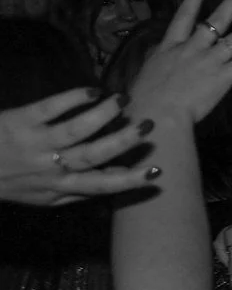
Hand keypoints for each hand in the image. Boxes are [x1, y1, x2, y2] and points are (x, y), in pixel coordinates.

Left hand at [0, 88, 155, 205]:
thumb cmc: (9, 184)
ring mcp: (34, 143)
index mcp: (59, 187)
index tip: (158, 171)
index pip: (101, 185)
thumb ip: (78, 191)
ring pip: (75, 130)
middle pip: (93, 155)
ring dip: (102, 115)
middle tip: (148, 126)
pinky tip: (92, 91)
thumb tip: (117, 181)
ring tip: (124, 101)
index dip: (130, 180)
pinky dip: (72, 98)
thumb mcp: (43, 198)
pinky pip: (49, 108)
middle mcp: (50, 167)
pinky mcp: (19, 121)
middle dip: (123, 141)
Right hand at [127, 0, 231, 125]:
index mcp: (170, 46)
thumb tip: (161, 53)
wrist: (155, 114)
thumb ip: (158, 59)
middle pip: (217, 19)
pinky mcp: (225, 76)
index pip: (183, 17)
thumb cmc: (144, 100)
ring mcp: (211, 60)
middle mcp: (193, 48)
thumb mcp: (146, 72)